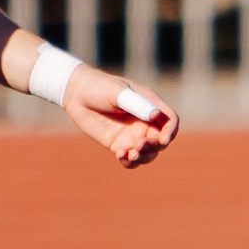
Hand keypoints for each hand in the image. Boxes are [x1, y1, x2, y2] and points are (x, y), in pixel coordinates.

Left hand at [62, 66, 177, 167]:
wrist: (77, 95)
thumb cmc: (99, 87)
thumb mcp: (118, 93)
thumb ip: (136, 104)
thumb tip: (156, 114)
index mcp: (150, 105)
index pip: (170, 121)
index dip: (171, 131)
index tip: (163, 139)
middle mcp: (145, 122)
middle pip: (161, 141)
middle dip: (154, 146)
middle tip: (138, 145)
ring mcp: (133, 135)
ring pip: (148, 154)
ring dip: (144, 157)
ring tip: (130, 154)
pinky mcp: (120, 145)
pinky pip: (131, 159)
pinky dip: (129, 162)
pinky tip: (120, 155)